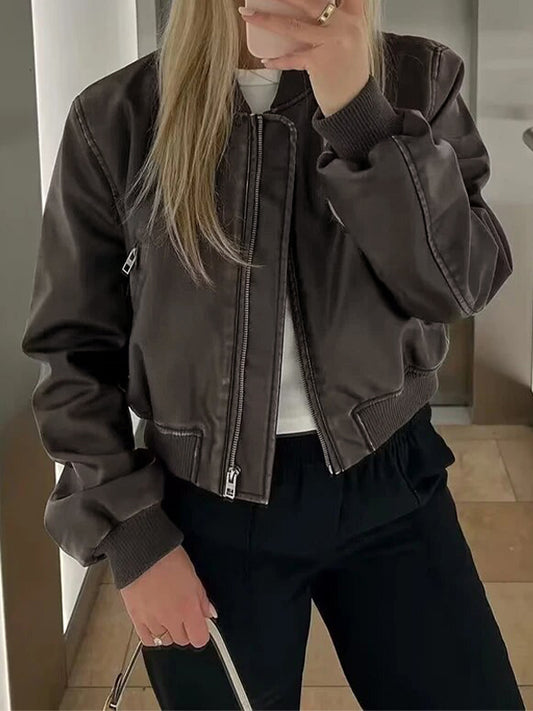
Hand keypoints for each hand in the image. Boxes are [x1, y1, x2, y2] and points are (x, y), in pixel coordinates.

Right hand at [120, 545, 217, 648]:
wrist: (141, 551)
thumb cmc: (168, 558)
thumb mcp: (193, 575)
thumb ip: (202, 599)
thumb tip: (209, 614)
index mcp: (188, 608)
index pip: (199, 639)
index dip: (200, 632)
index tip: (199, 624)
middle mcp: (171, 619)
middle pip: (182, 640)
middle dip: (185, 630)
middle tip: (182, 614)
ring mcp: (153, 621)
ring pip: (165, 641)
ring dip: (169, 631)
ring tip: (166, 614)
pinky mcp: (136, 619)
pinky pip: (147, 640)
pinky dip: (152, 635)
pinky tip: (154, 622)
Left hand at [238, 0, 369, 116]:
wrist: (354, 102)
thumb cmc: (349, 71)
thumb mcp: (351, 39)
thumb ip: (336, 21)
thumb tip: (307, 11)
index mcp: (353, 17)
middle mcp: (344, 26)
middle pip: (310, 1)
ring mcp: (331, 43)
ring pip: (293, 26)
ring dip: (266, 20)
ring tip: (248, 14)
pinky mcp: (319, 63)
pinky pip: (292, 58)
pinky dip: (277, 60)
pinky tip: (266, 60)